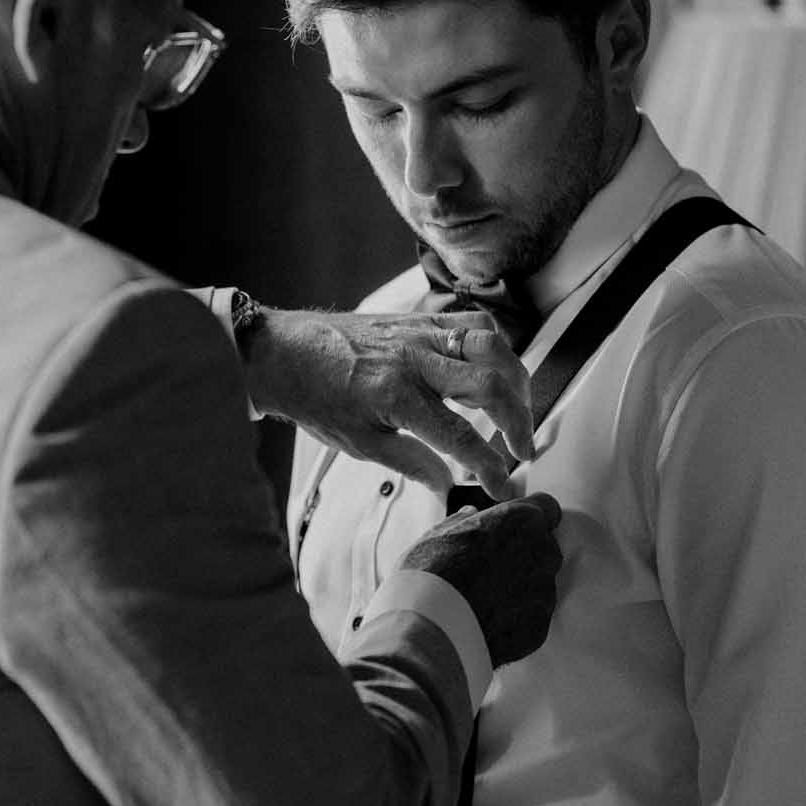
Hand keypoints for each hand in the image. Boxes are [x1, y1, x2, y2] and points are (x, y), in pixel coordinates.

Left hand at [238, 307, 534, 499]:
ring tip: (519, 407)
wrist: (283, 353)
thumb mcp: (358, 443)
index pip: (461, 437)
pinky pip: (470, 322)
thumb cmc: (315, 398)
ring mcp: (420, 332)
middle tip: (523, 448)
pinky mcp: (418, 317)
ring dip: (515, 377)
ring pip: (490, 343)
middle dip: (518, 420)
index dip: (490, 467)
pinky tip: (495, 367)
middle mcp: (415, 359)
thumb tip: (449, 483)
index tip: (502, 488)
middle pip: (490, 383)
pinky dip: (494, 344)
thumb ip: (410, 463)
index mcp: (398, 397)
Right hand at [397, 493, 562, 668]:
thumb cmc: (432, 573)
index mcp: (522, 521)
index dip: (529, 517)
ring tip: (485, 598)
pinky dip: (516, 616)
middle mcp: (543, 553)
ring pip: (540, 583)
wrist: (433, 629)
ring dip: (520, 586)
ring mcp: (544, 593)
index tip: (515, 527)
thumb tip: (470, 514)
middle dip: (524, 553)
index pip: (547, 508)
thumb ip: (464, 520)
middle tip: (491, 565)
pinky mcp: (540, 627)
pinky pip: (532, 615)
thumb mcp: (439, 533)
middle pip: (545, 547)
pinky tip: (488, 619)